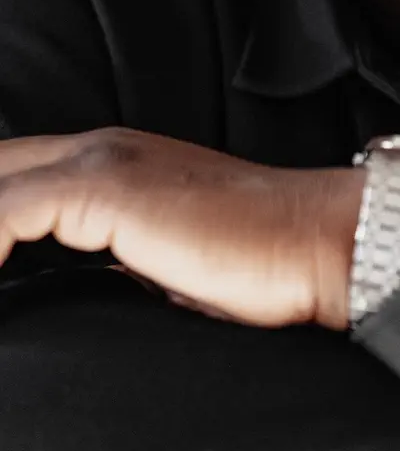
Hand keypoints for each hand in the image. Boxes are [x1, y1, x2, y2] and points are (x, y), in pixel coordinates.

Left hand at [0, 129, 364, 330]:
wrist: (317, 243)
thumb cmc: (261, 265)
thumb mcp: (168, 262)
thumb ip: (120, 261)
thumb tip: (80, 301)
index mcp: (111, 162)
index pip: (11, 181)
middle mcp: (98, 149)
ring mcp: (99, 163)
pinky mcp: (103, 188)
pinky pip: (3, 213)